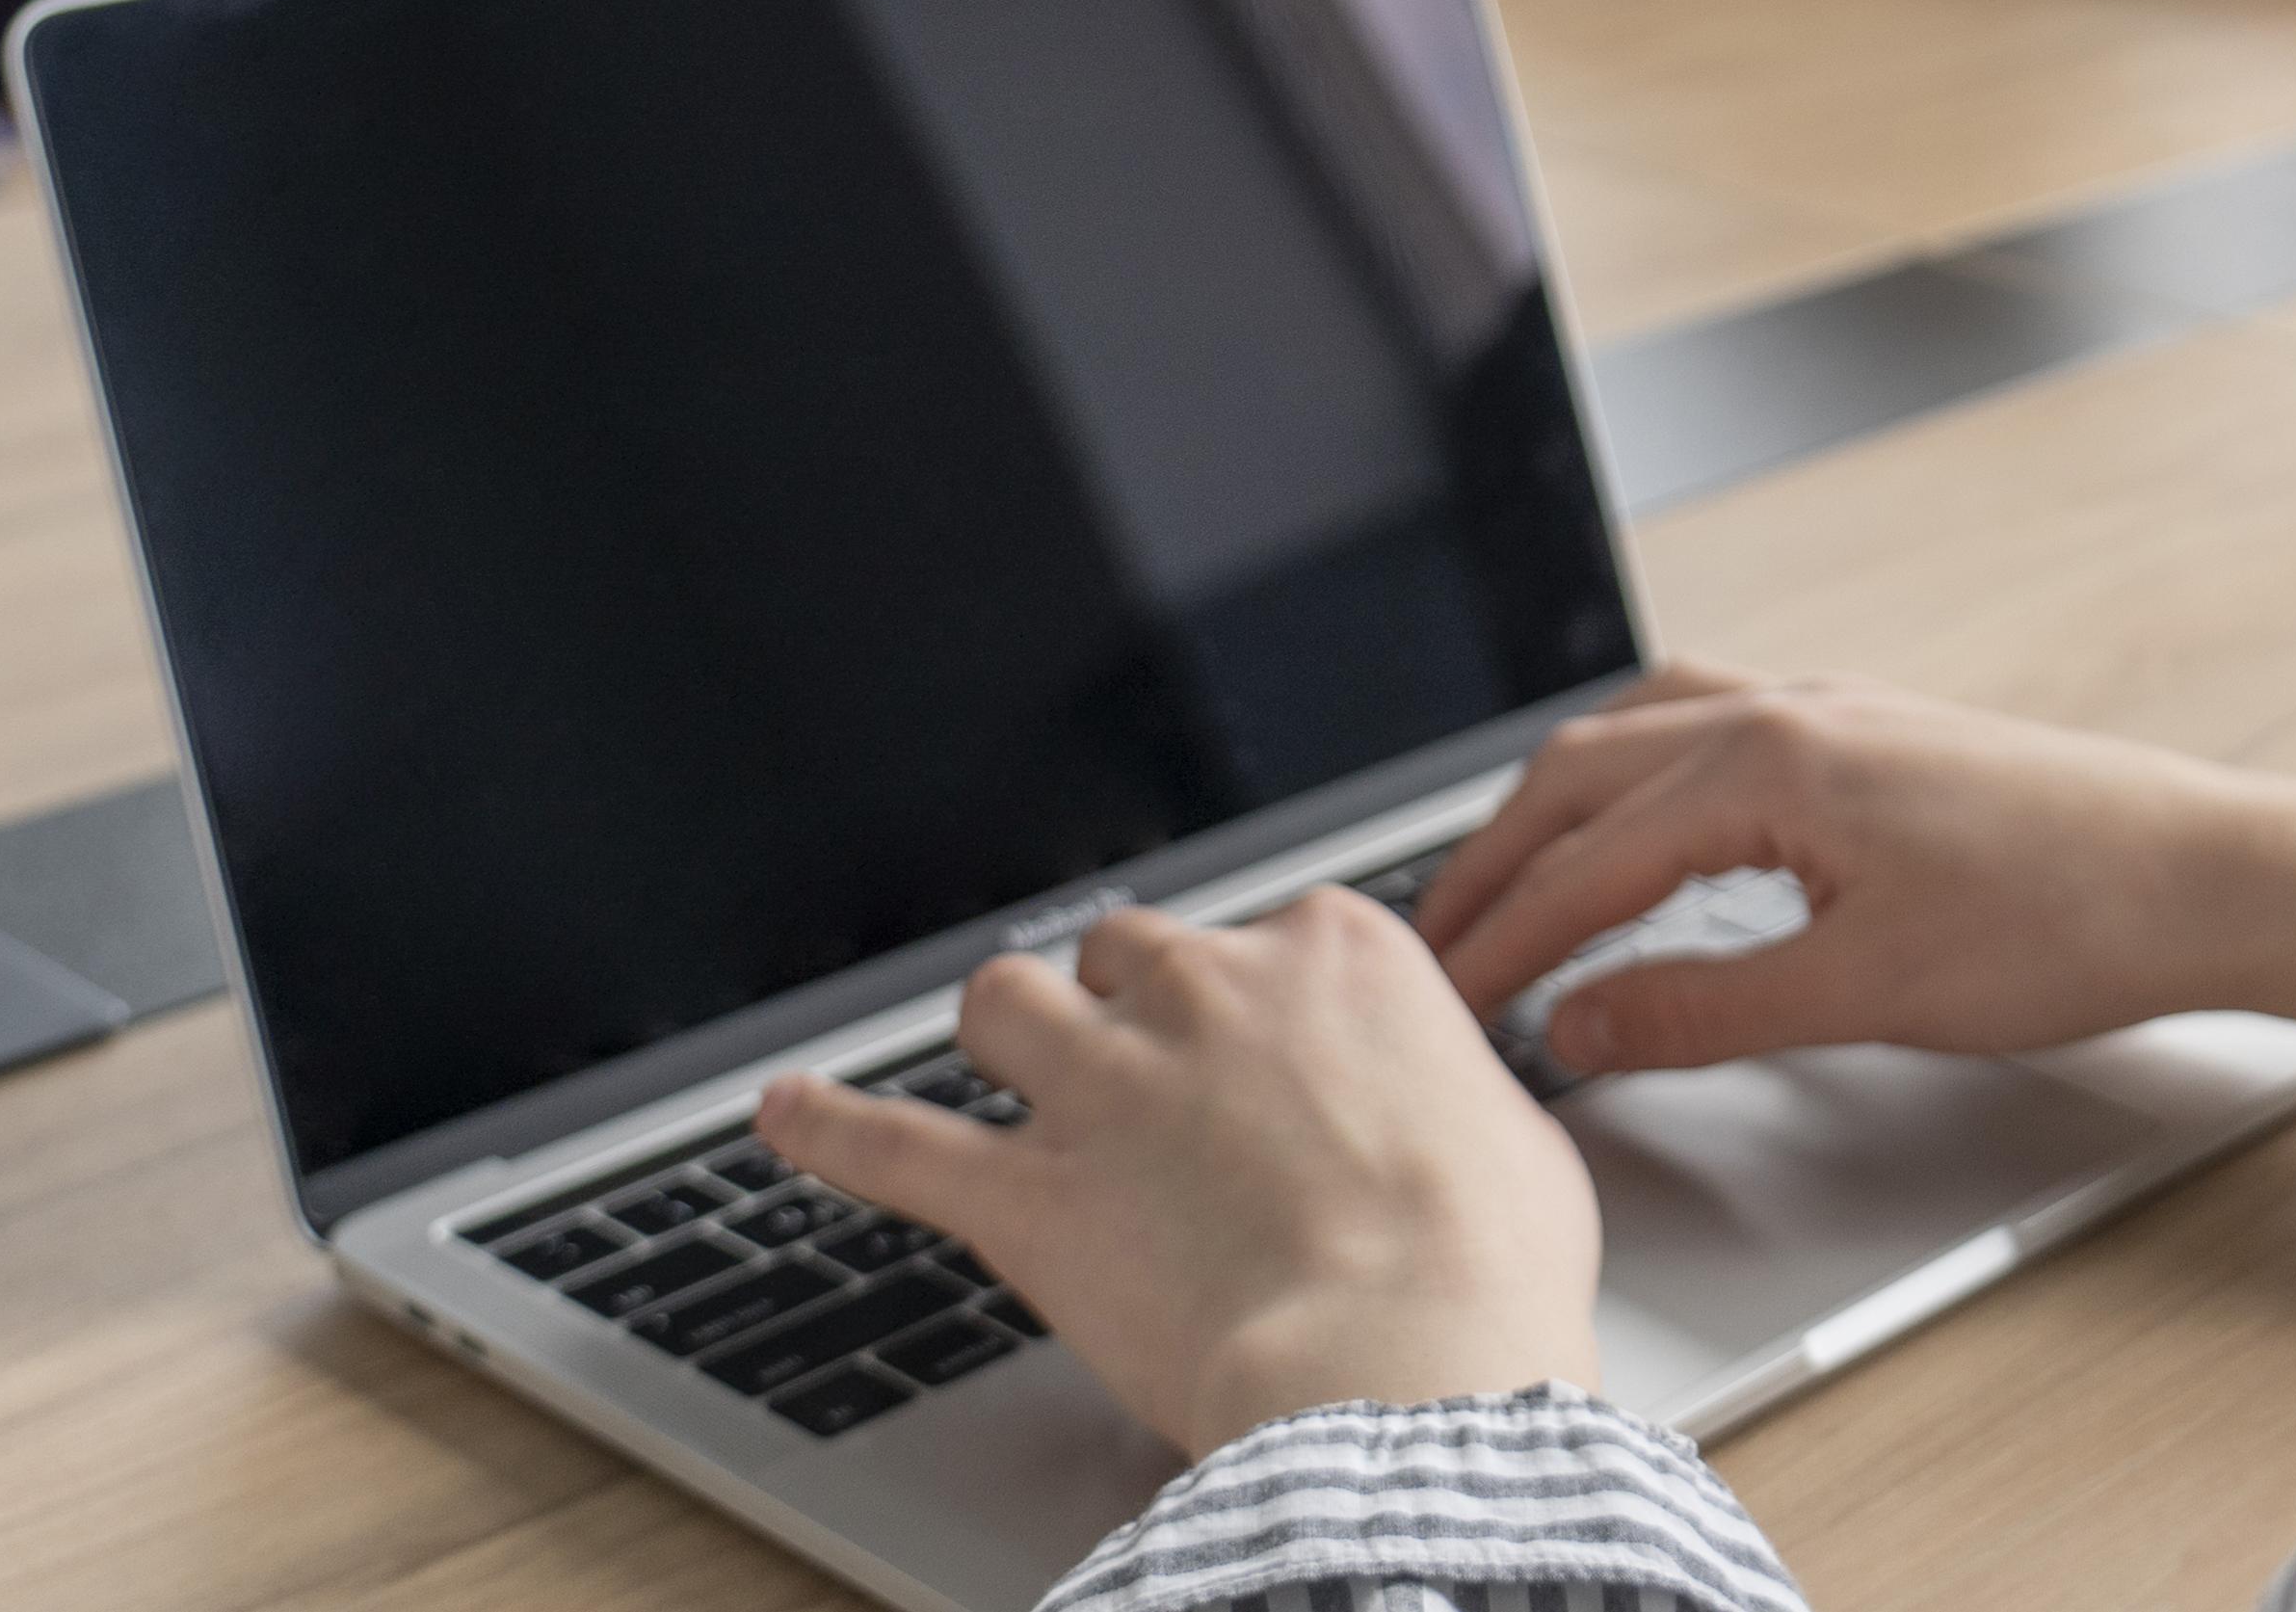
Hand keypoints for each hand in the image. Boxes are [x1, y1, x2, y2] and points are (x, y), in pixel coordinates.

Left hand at [758, 895, 1598, 1455]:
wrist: (1403, 1361)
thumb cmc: (1485, 1264)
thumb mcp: (1513, 1136)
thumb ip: (1446, 1091)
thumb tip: (1443, 1114)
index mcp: (1336, 953)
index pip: (1266, 935)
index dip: (1258, 1007)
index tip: (1266, 1059)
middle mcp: (1207, 989)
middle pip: (1124, 952)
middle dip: (1126, 1008)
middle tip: (1147, 1083)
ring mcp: (1106, 1084)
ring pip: (1005, 1004)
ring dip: (1005, 1037)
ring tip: (1005, 1073)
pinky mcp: (1028, 1195)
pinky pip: (892, 1144)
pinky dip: (827, 1127)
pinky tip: (783, 1114)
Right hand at [1418, 663, 2295, 1131]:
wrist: (2199, 874)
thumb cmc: (2062, 922)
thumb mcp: (1863, 992)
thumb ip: (1701, 1006)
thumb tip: (1579, 1020)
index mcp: (1769, 767)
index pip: (1586, 860)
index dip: (1502, 939)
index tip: (1446, 1000)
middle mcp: (1788, 714)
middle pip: (1586, 774)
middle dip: (1501, 858)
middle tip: (1441, 941)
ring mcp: (1834, 710)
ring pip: (1644, 733)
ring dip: (1563, 801)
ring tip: (1514, 873)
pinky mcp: (1873, 732)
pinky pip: (1711, 723)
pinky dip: (1641, 768)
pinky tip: (1649, 813)